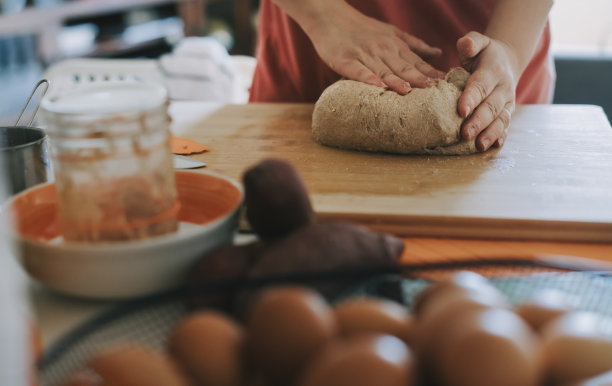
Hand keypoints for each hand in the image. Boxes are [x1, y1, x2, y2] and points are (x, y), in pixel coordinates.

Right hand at [306, 6, 444, 93]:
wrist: (330, 16)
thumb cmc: (361, 28)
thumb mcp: (392, 32)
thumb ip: (414, 45)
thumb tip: (439, 53)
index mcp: (395, 45)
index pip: (417, 62)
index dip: (431, 73)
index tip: (446, 84)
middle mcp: (382, 50)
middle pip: (403, 67)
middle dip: (419, 78)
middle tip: (433, 91)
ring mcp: (364, 55)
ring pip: (383, 70)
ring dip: (397, 80)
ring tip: (409, 91)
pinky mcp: (345, 60)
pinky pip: (358, 71)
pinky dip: (368, 78)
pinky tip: (377, 86)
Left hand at [457, 31, 518, 150]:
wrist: (506, 61)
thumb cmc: (483, 54)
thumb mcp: (478, 42)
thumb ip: (471, 42)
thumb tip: (465, 45)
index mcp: (493, 70)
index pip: (481, 85)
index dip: (471, 98)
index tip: (461, 110)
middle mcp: (503, 88)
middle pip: (491, 107)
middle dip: (479, 122)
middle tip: (465, 134)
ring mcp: (507, 102)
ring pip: (500, 119)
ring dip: (490, 134)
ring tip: (479, 146)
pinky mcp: (507, 113)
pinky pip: (505, 126)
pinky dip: (500, 137)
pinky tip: (492, 147)